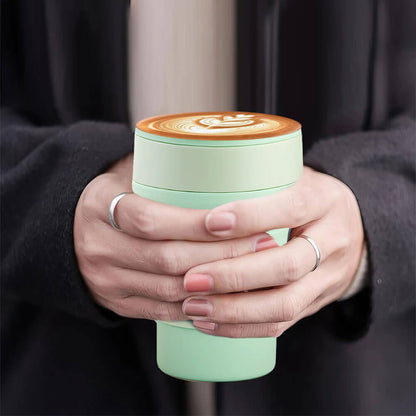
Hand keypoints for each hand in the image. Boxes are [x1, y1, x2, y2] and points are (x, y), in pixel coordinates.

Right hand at [74, 153, 269, 319]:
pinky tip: (224, 297)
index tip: (232, 220)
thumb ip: (164, 166)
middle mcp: (99, 246)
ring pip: (167, 290)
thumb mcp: (128, 172)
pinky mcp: (115, 303)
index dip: (192, 223)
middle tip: (262, 244)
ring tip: (254, 271)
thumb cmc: (116, 193)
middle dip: (220, 255)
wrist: (70, 229)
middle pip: (166, 258)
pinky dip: (194, 307)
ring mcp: (106, 280)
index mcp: (101, 206)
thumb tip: (223, 154)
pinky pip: (159, 311)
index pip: (149, 219)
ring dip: (215, 284)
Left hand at [182, 167, 364, 337]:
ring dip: (234, 310)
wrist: (354, 230)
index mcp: (323, 201)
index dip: (251, 217)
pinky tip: (208, 322)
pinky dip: (242, 327)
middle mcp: (332, 241)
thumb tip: (200, 188)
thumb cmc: (308, 199)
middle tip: (191, 279)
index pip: (291, 208)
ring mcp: (327, 278)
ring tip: (193, 306)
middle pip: (287, 266)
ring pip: (285, 303)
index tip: (209, 223)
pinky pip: (282, 324)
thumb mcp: (295, 178)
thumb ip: (260, 182)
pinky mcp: (315, 303)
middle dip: (234, 276)